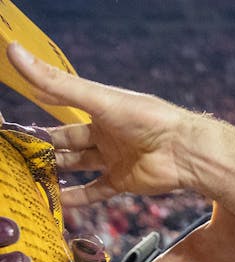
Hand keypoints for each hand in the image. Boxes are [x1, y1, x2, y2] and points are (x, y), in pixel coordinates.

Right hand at [5, 43, 234, 216]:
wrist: (185, 150)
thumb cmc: (148, 117)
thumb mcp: (97, 98)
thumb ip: (57, 83)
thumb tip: (14, 52)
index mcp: (100, 109)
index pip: (62, 107)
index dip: (42, 111)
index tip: (18, 120)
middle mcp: (105, 134)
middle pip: (67, 140)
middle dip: (46, 146)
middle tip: (20, 153)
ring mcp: (114, 158)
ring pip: (78, 165)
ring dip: (57, 170)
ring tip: (31, 176)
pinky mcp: (123, 181)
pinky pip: (96, 190)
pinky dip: (78, 197)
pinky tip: (58, 202)